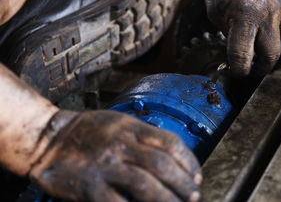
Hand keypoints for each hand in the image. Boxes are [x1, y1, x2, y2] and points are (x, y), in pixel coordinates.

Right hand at [29, 110, 200, 201]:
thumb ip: (142, 136)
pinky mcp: (90, 187)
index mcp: (131, 128)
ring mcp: (106, 166)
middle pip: (162, 165)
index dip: (189, 162)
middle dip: (183, 184)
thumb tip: (170, 155)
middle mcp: (121, 145)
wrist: (48, 138)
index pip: (170, 143)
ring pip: (146, 185)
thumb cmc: (86, 130)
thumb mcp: (118, 122)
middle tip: (194, 196)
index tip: (196, 176)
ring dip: (168, 199)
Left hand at [203, 0, 280, 76]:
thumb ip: (229, 36)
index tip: (236, 73)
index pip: (243, 55)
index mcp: (244, 15)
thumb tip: (240, 57)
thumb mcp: (216, 12)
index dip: (238, 71)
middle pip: (271, 55)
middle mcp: (267, 13)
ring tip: (270, 65)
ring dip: (280, 62)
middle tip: (253, 70)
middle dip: (261, 69)